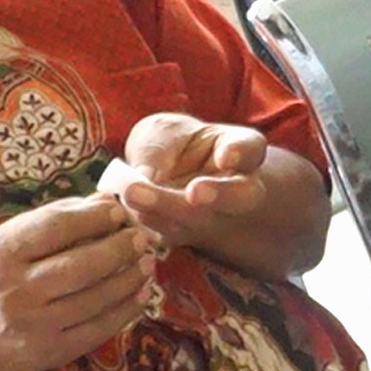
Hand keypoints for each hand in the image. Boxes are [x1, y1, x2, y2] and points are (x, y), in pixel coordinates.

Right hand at [0, 195, 151, 370]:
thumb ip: (51, 219)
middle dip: (120, 248)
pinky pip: (100, 328)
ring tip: (148, 261)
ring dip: (131, 277)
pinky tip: (142, 293)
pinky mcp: (52, 351)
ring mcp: (35, 324)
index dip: (94, 218)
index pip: (57, 228)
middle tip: (142, 237)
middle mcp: (17, 290)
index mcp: (1, 254)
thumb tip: (105, 200)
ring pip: (98, 298)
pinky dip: (127, 309)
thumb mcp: (2, 242)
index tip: (118, 211)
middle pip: (83, 265)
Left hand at [103, 113, 274, 250]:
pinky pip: (166, 235)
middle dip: (219, 195)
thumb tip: (145, 175)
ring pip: (198, 221)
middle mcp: (237, 189)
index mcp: (238, 150)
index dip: (240, 154)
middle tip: (195, 192)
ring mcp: (213, 219)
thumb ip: (159, 147)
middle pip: (240, 196)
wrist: (166, 177)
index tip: (227, 157)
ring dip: (166, 209)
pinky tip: (121, 208)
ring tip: (134, 194)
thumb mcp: (163, 132)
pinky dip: (142, 222)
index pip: (249, 149)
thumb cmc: (171, 146)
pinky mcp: (181, 238)